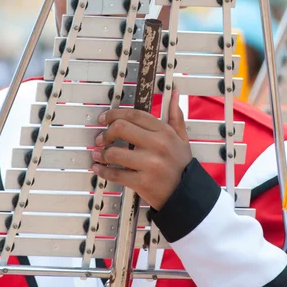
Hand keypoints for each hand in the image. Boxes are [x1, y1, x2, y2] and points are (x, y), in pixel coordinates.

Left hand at [92, 89, 191, 209]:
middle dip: (106, 133)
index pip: (134, 115)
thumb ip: (175, 115)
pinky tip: (99, 169)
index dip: (115, 114)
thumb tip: (174, 92)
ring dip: (102, 154)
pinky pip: (116, 174)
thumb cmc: (182, 165)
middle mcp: (157, 145)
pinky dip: (103, 171)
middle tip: (100, 138)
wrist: (188, 194)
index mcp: (164, 132)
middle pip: (121, 128)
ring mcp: (149, 164)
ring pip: (115, 153)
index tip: (104, 119)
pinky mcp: (142, 182)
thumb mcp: (182, 138)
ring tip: (98, 155)